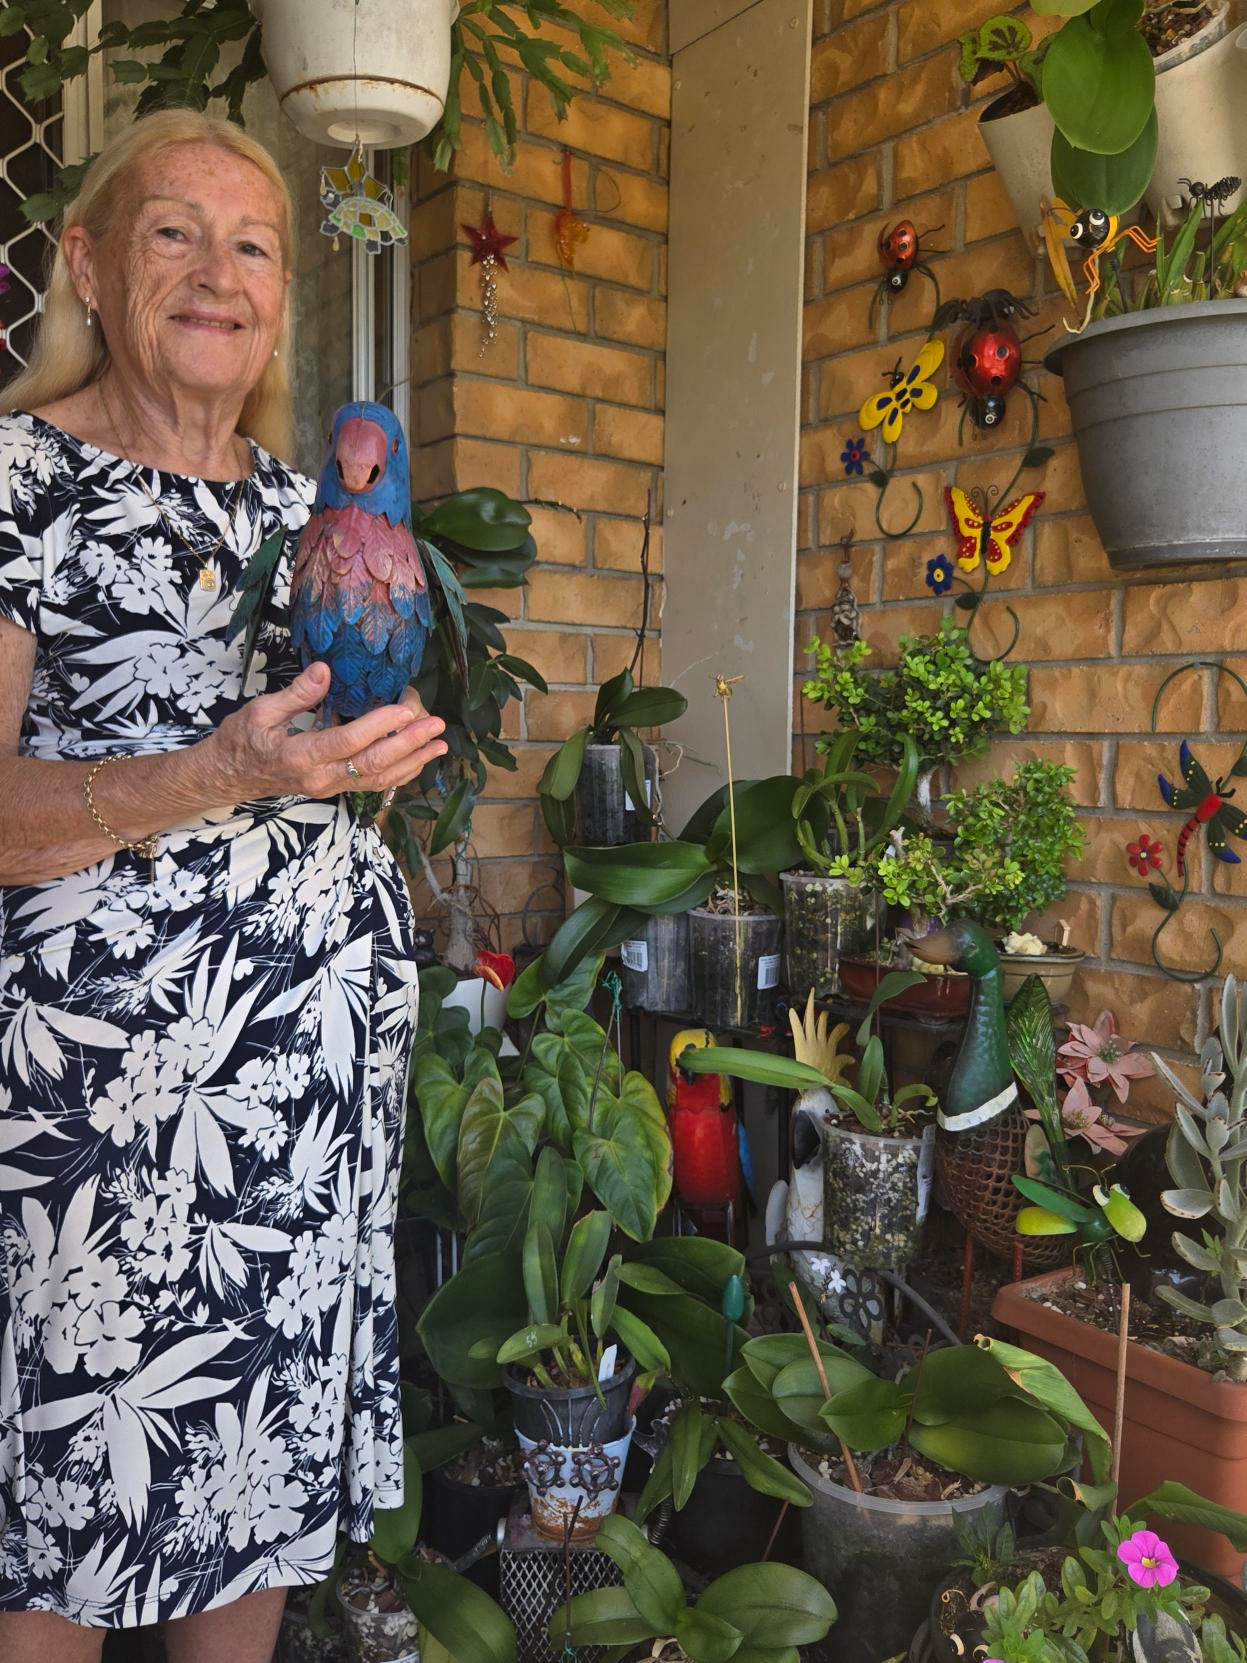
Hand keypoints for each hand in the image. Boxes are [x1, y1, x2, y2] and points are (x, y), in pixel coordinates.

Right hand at [205, 662, 446, 802]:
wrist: (228, 776)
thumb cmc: (241, 740)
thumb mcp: (259, 711)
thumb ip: (296, 693)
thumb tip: (326, 670)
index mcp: (300, 756)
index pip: (348, 741)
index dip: (381, 725)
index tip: (406, 708)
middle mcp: (320, 778)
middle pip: (372, 764)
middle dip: (409, 744)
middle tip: (436, 726)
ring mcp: (329, 788)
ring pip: (378, 779)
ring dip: (412, 762)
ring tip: (440, 744)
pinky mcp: (334, 789)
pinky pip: (372, 783)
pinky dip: (400, 772)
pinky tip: (419, 759)